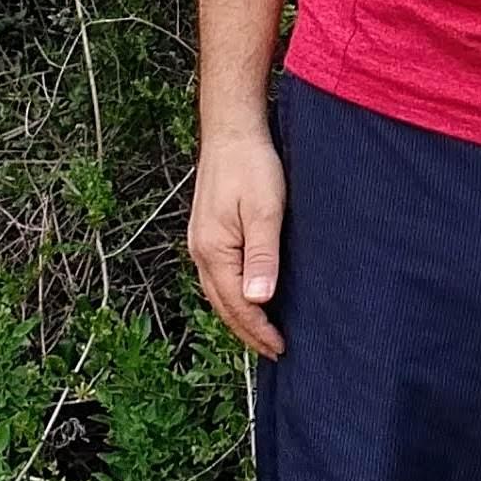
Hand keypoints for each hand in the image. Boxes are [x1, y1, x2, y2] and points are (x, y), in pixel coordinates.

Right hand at [187, 125, 287, 357]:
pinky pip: (217, 274)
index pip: (236, 305)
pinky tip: (247, 294)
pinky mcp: (206, 230)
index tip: (281, 347)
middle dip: (246, 330)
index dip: (259, 329)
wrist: (232, 130)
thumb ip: (262, 256)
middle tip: (273, 350)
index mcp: (213, 250)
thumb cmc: (251, 166)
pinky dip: (231, 293)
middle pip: (222, 304)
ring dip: (238, 314)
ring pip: (217, 291)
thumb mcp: (265, 212)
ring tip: (261, 330)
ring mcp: (200, 240)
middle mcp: (200, 250)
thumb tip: (259, 300)